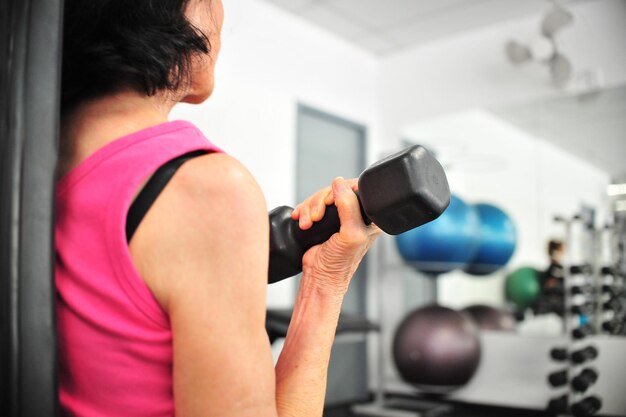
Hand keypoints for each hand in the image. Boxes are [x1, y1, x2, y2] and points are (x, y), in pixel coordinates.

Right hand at [291, 177, 380, 294]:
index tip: (330, 202)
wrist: (319, 277)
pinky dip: (304, 211)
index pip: (357, 189)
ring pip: (321, 197)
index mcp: (369, 217)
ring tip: (308, 223)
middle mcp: (355, 215)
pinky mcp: (323, 221)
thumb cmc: (339, 263)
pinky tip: (303, 221)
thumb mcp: (350, 234)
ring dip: (310, 208)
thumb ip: (348, 207)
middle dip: (320, 202)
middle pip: (335, 190)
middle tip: (317, 216)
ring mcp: (338, 218)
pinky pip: (311, 205)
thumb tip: (339, 184)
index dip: (341, 190)